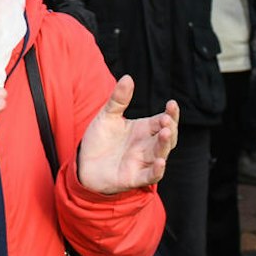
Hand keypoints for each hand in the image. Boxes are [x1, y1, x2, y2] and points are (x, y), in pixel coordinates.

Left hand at [75, 75, 179, 194]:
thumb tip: (128, 77)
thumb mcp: (107, 116)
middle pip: (167, 137)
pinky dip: (157, 171)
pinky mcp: (134, 178)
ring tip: (166, 132)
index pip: (163, 121)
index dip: (170, 114)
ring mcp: (142, 162)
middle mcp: (147, 146)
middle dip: (170, 128)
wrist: (83, 164)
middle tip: (168, 119)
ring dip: (165, 145)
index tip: (172, 103)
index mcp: (144, 130)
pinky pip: (150, 176)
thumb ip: (118, 100)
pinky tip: (160, 162)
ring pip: (160, 154)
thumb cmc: (99, 140)